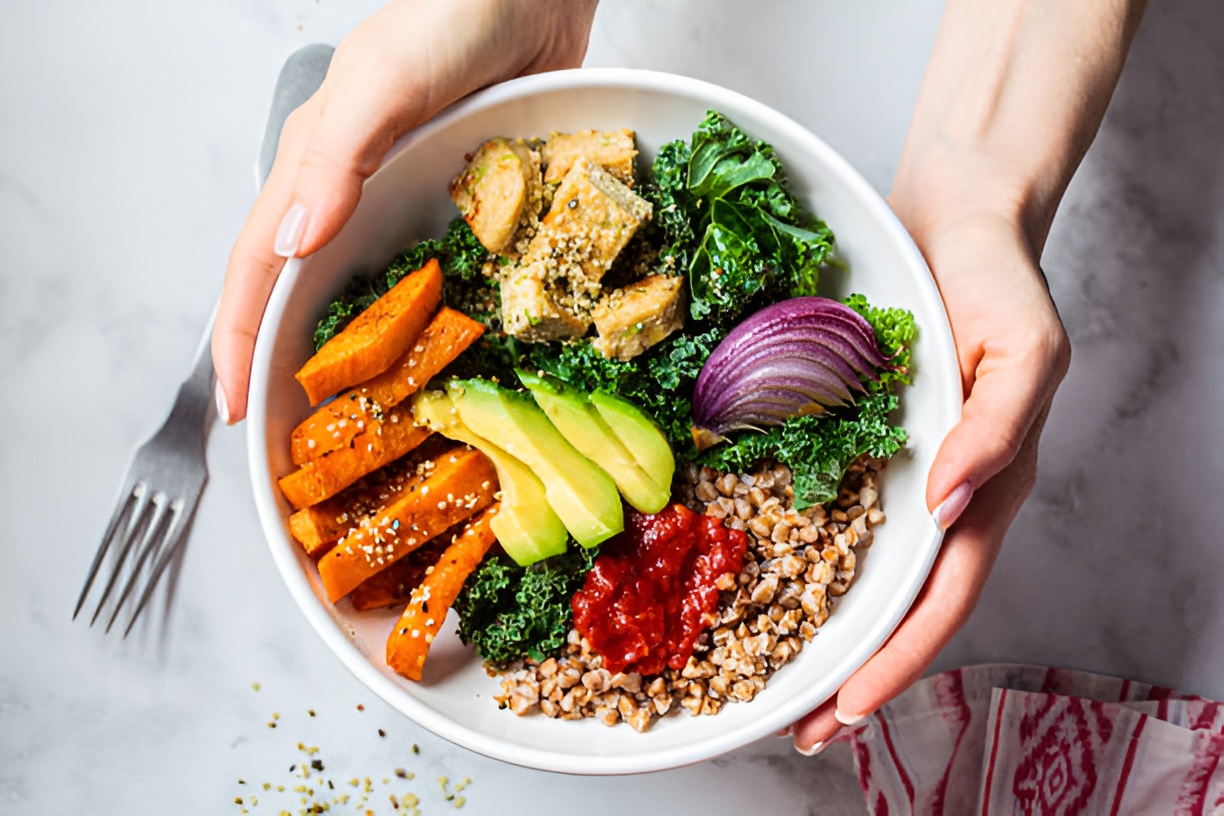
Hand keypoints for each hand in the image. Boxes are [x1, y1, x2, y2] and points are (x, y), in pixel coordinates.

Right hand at [212, 0, 597, 422]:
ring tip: (366, 421)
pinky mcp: (459, 202)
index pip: (259, 270)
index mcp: (314, 167)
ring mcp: (405, 201)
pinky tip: (443, 359)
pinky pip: (432, 275)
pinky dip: (425, 322)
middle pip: (305, 295)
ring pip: (367, 293)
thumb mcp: (380, 83)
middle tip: (297, 442)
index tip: (238, 415)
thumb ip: (335, 159)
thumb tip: (295, 248)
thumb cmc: (449, 14)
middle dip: (292, 366)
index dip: (240, 343)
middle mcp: (352, 192)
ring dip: (360, 356)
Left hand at [790, 210, 1070, 752]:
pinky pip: (822, 506)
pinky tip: (746, 571)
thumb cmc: (999, 279)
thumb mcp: (1024, 348)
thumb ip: (997, 429)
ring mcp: (895, 471)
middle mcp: (936, 493)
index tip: (842, 710)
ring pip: (856, 569)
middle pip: (894, 604)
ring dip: (815, 627)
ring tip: (762, 673)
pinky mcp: (854, 439)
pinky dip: (792, 551)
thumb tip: (949, 507)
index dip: (895, 660)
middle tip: (790, 728)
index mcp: (984, 487)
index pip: (941, 598)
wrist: (954, 217)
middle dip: (848, 672)